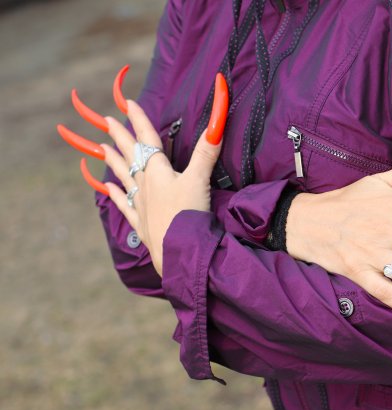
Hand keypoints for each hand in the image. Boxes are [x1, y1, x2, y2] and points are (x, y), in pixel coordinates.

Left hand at [57, 67, 228, 276]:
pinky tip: (107, 188)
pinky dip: (116, 194)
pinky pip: (124, 205)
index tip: (129, 103)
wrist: (177, 251)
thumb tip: (217, 121)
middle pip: (131, 154)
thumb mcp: (200, 179)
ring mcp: (140, 204)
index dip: (140, 120)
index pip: (147, 139)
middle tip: (107, 120)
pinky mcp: (141, 224)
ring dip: (114, 160)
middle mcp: (145, 184)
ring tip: (102, 148)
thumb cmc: (188, 214)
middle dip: (121, 136)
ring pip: (124, 176)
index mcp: (158, 171)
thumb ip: (207, 150)